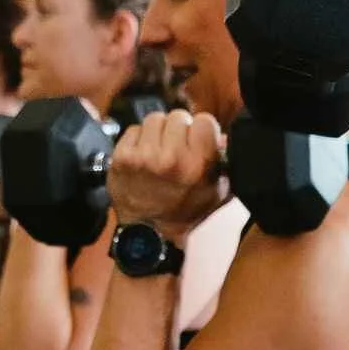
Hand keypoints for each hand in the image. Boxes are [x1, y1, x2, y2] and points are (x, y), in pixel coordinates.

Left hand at [108, 110, 227, 237]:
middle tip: (176, 148)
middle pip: (178, 116)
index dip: (201, 130)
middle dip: (178, 130)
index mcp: (198, 165)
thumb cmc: (185, 211)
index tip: (197, 141)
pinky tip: (142, 157)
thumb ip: (226, 162)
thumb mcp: (218, 192)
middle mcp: (171, 158)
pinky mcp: (122, 157)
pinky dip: (138, 140)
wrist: (150, 233)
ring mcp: (144, 157)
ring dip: (158, 132)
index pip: (204, 120)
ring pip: (155, 119)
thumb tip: (223, 135)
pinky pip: (133, 130)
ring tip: (158, 151)